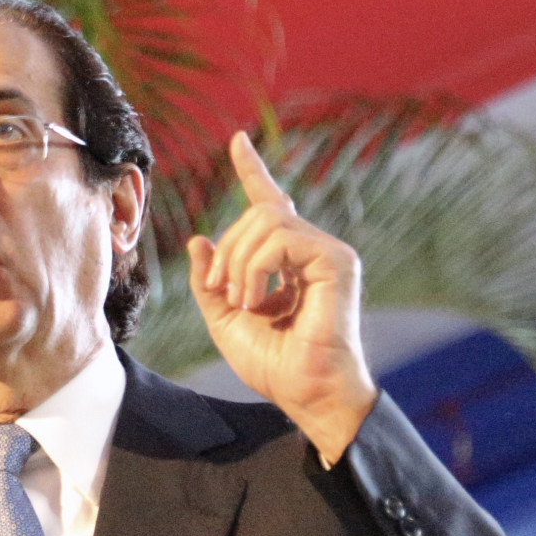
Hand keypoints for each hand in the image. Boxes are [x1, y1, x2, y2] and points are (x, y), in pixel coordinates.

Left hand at [187, 132, 375, 462]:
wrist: (305, 393)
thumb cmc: (273, 364)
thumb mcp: (224, 320)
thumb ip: (208, 280)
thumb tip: (198, 239)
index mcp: (287, 259)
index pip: (270, 202)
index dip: (253, 170)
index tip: (238, 141)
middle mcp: (311, 248)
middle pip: (257, 212)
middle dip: (227, 249)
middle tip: (220, 292)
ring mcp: (327, 252)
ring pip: (266, 220)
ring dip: (238, 261)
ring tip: (242, 301)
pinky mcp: (336, 261)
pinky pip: (282, 237)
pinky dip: (256, 266)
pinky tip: (257, 299)